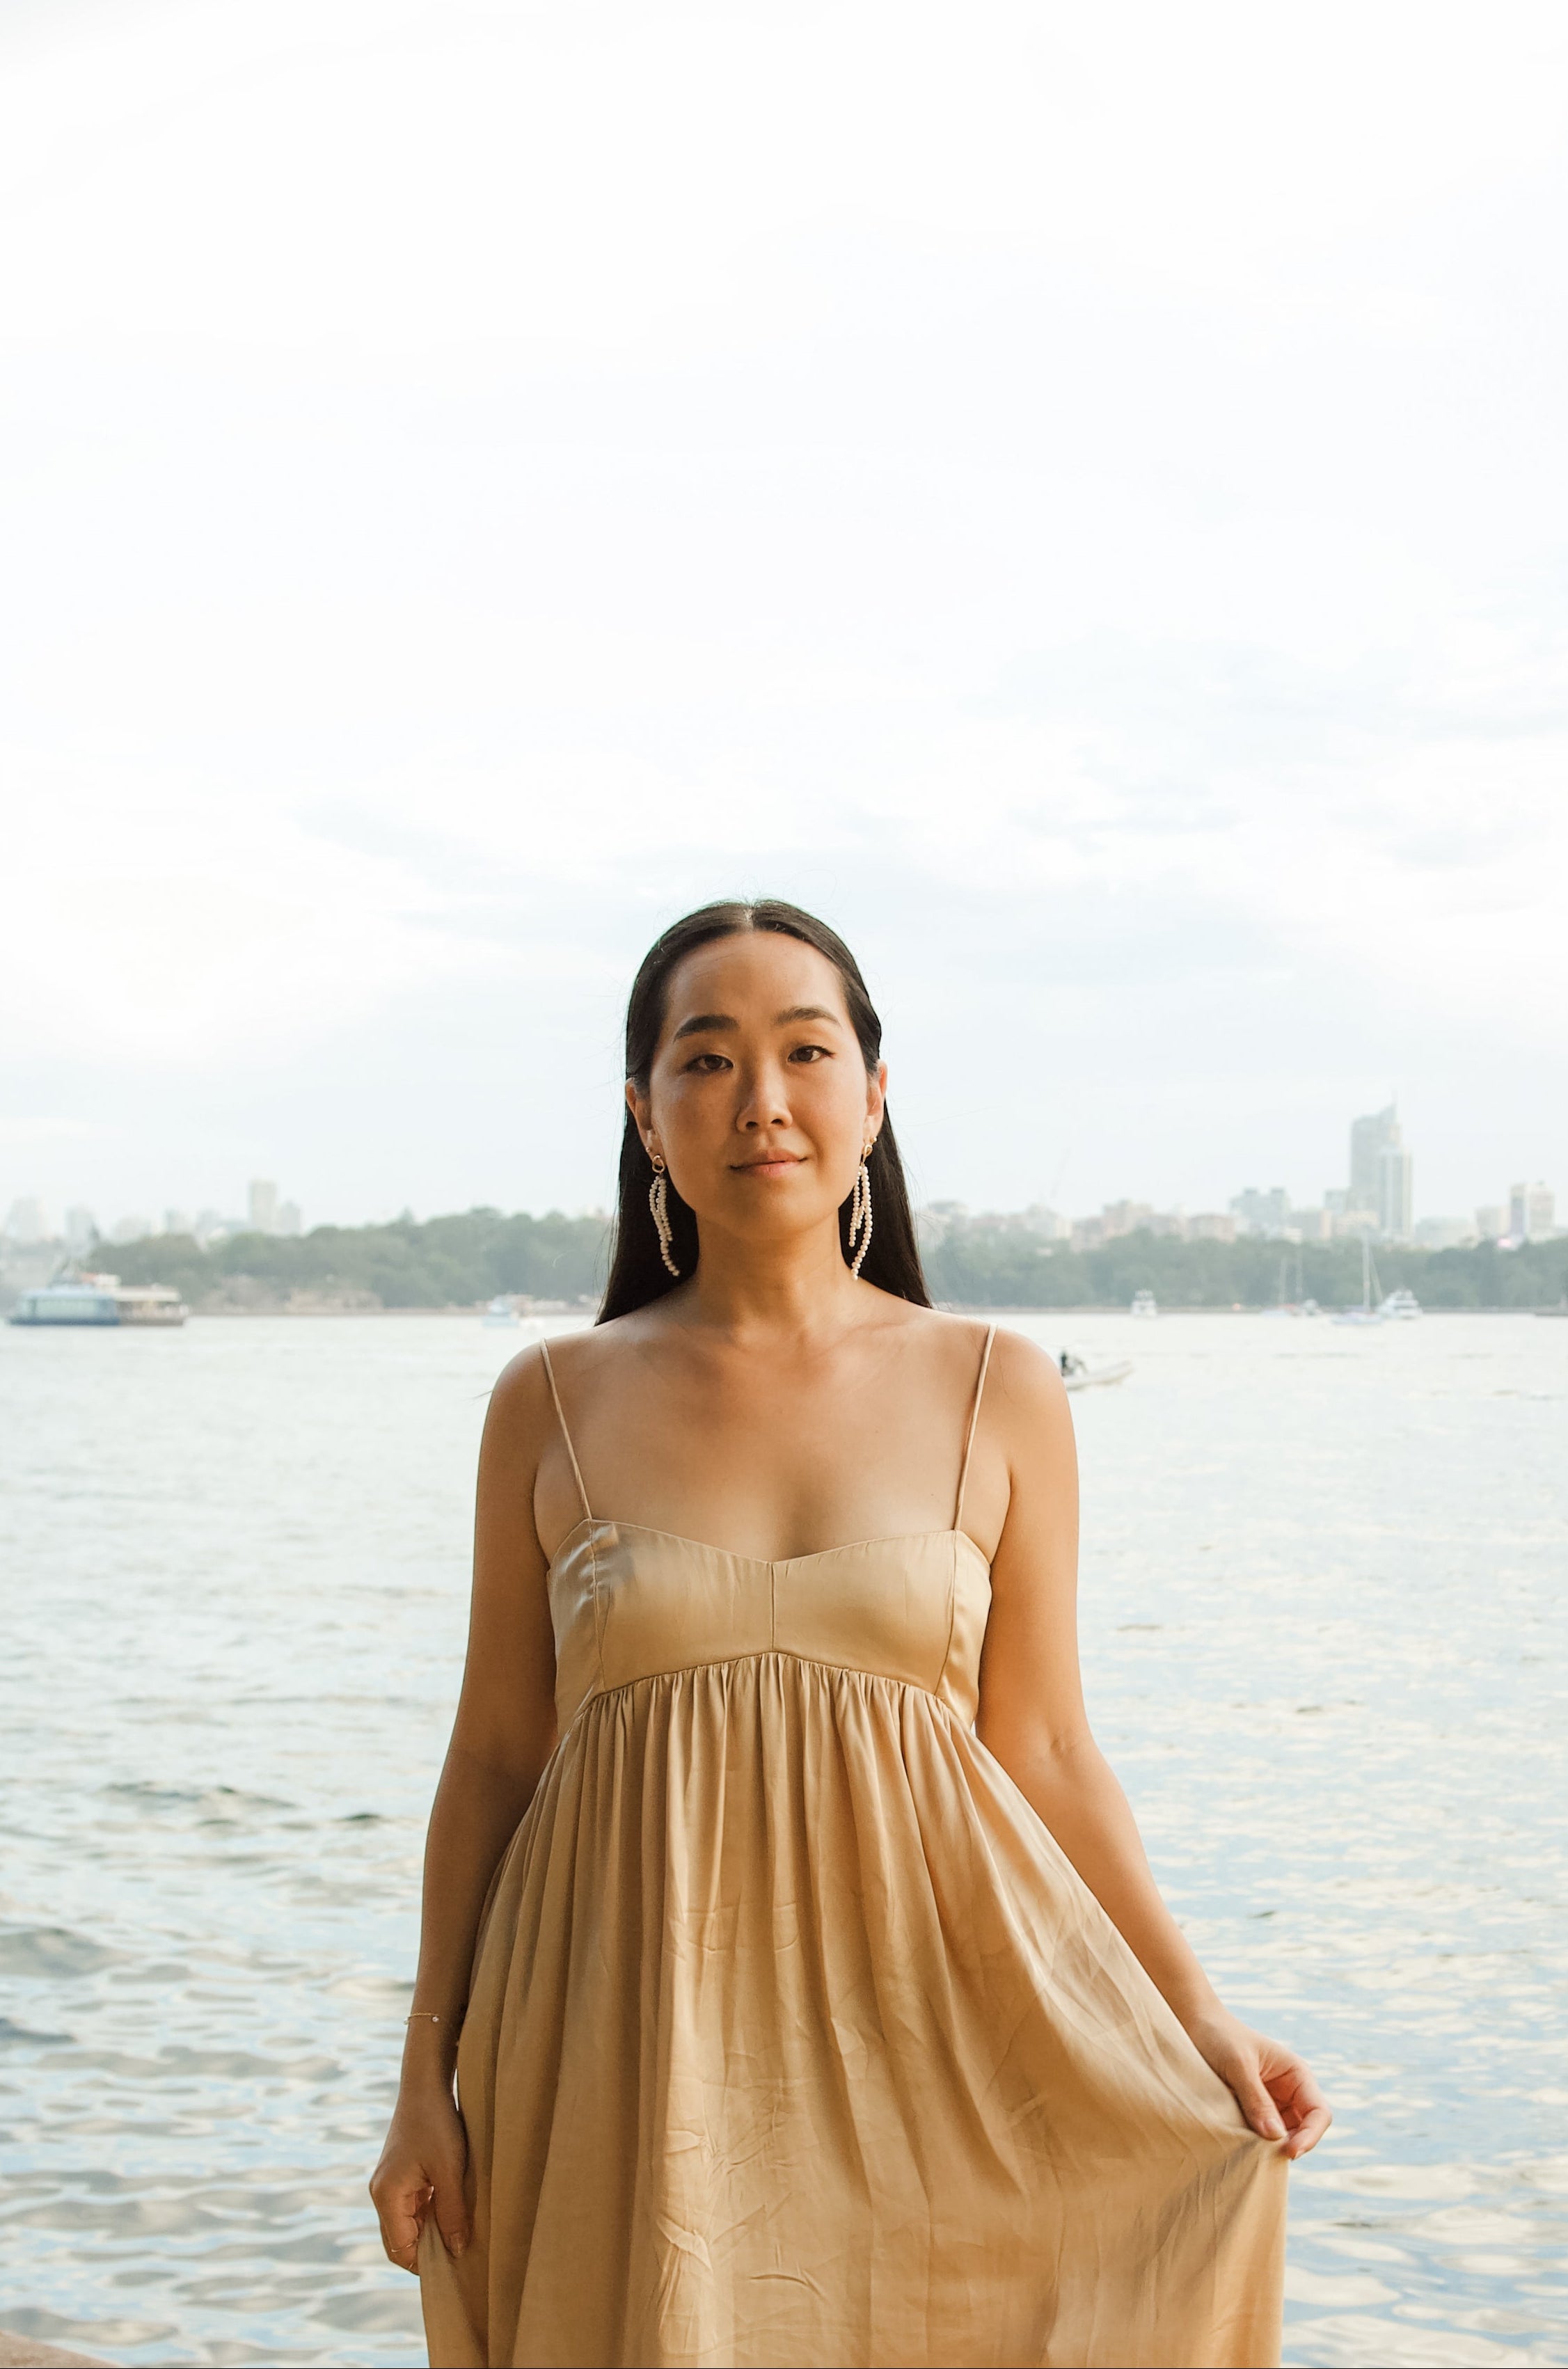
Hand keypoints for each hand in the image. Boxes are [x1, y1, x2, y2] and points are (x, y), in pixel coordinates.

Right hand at [369, 2081, 470, 2273]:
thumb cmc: (437, 2124)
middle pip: (399, 2241)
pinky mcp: (399, 2176)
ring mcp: (389, 2184)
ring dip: (429, 2234)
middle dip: (426, 2253)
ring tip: (458, 2238)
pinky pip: (411, 2208)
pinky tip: (452, 2214)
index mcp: (387, 2196)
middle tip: (458, 2259)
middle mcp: (381, 2194)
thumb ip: (452, 2212)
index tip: (453, 2270)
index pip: (400, 2249)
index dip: (425, 2265)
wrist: (426, 2084)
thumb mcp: (450, 2170)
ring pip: (406, 2225)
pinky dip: (429, 2217)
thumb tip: (457, 2251)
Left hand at [1184, 2006, 1331, 2159]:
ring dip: (1271, 2146)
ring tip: (1249, 2149)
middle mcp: (1290, 2091)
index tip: (1289, 2152)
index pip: (1319, 2113)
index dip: (1310, 2136)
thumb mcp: (1238, 2065)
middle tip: (1264, 2156)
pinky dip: (1256, 2143)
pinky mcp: (1254, 2111)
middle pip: (1304, 2130)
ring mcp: (1273, 2103)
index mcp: (1296, 2074)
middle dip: (1290, 2145)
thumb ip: (1256, 2099)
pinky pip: (1263, 2135)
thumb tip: (1276, 2136)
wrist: (1195, 2026)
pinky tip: (1241, 2144)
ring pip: (1284, 2137)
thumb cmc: (1220, 2037)